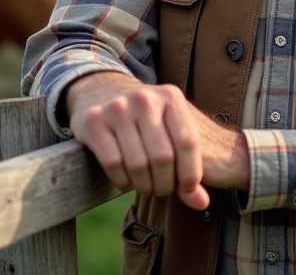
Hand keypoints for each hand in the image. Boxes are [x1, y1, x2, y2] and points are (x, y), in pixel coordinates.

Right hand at [65, 71, 249, 210]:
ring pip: (137, 164)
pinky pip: (113, 163)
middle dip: (165, 183)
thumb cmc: (147, 120)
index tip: (188, 189)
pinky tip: (127, 181)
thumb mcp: (172, 131)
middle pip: (162, 156)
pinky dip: (123, 181)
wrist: (103, 92)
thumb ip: (190, 165)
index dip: (190, 172)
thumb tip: (201, 203)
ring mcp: (117, 108)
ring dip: (144, 186)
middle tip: (162, 190)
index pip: (188, 142)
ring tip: (147, 187)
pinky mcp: (93, 121)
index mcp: (171, 96)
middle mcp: (144, 98)